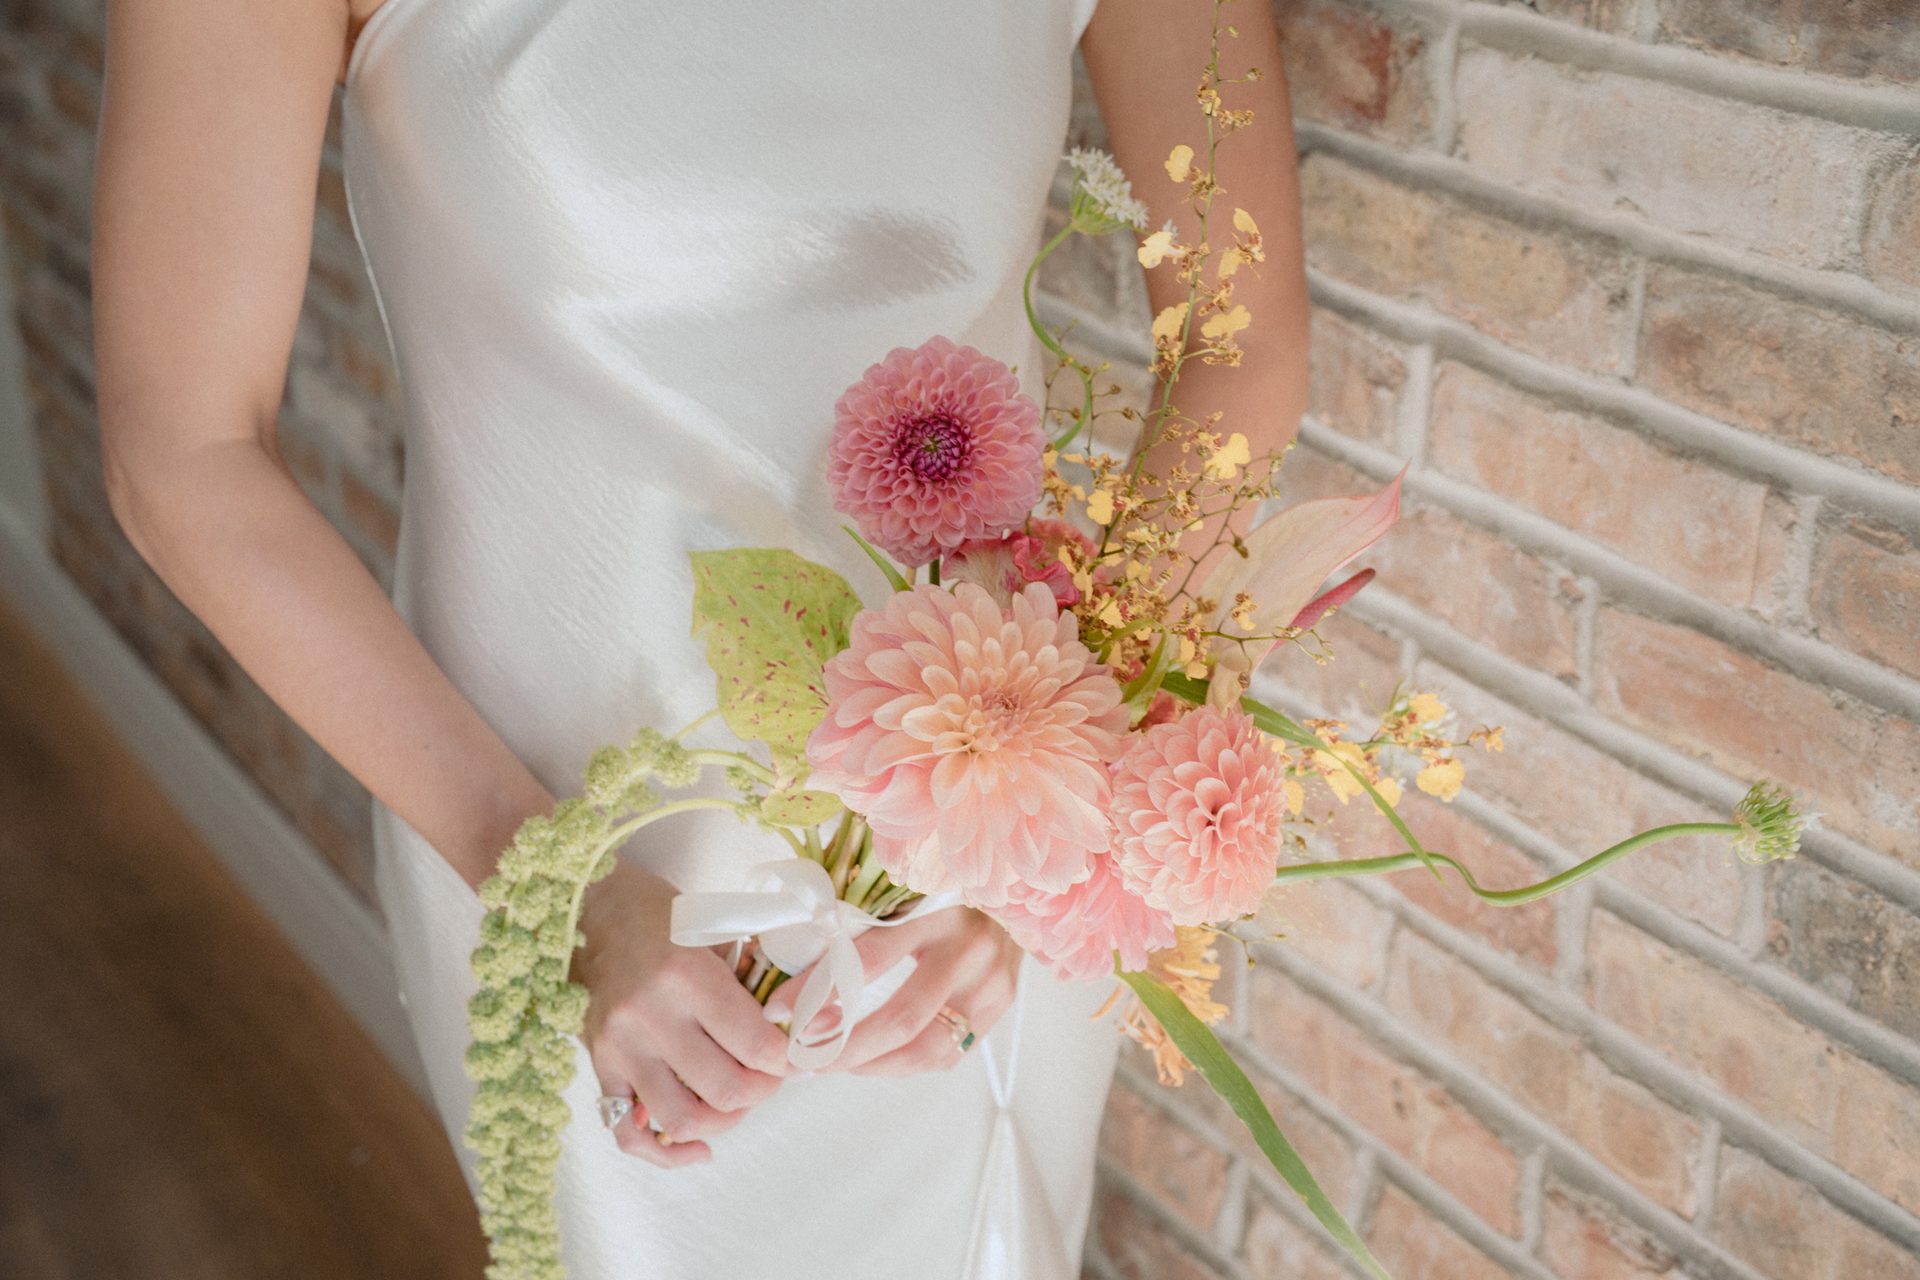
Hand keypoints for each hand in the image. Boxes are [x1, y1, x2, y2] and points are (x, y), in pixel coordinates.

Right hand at [573, 858, 791, 1166]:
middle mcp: (651, 1016)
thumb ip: (756, 984)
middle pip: (726, 1089)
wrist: (595, 911)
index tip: (794, 1054)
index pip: (756, 1046)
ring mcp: (620, 1047)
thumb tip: (811, 1026)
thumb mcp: (720, 934)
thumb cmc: (666, 918)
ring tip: (737, 1102)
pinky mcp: (599, 1066)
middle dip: (763, 1091)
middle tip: (771, 1076)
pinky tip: (698, 1147)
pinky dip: (667, 1152)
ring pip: (681, 1120)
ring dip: (723, 1122)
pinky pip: (628, 1133)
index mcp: (688, 977)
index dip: (786, 1060)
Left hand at [767, 905, 1021, 1077]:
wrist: (1012, 880)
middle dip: (844, 1047)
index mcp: (936, 909)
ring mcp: (990, 984)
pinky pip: (945, 1055)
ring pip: (926, 1049)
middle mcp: (968, 950)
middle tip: (803, 1059)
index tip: (780, 1011)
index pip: (869, 957)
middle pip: (902, 1018)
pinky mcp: (998, 1009)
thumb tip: (792, 962)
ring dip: (871, 1065)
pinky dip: (902, 1065)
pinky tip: (872, 1060)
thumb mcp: (903, 890)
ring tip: (830, 1065)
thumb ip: (859, 920)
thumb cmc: (942, 886)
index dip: (821, 989)